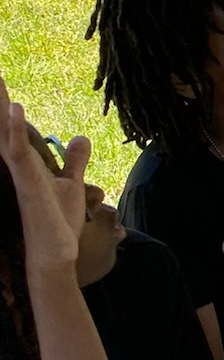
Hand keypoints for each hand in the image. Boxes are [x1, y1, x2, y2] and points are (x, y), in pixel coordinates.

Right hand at [0, 74, 89, 273]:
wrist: (57, 254)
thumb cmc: (58, 222)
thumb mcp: (71, 183)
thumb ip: (75, 160)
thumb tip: (80, 136)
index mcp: (26, 164)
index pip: (11, 129)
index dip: (3, 105)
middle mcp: (18, 167)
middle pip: (2, 128)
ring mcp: (21, 176)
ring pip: (5, 135)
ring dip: (1, 108)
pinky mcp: (28, 185)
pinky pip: (18, 153)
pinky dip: (14, 130)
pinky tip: (15, 108)